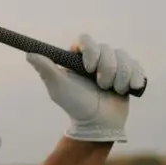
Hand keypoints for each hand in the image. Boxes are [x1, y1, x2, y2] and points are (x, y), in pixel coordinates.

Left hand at [26, 34, 145, 142]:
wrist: (97, 124)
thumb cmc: (74, 105)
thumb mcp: (58, 88)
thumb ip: (46, 69)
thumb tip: (29, 53)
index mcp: (77, 56)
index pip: (86, 39)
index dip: (90, 50)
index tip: (88, 68)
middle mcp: (96, 57)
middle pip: (107, 48)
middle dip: (106, 69)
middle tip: (101, 86)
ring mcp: (114, 64)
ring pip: (123, 57)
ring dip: (120, 76)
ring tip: (113, 91)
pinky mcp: (128, 73)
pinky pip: (136, 66)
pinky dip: (134, 78)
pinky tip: (128, 89)